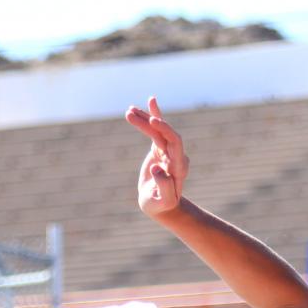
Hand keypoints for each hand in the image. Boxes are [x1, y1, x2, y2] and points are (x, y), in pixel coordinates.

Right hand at [125, 97, 188, 217]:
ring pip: (157, 130)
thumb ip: (165, 187)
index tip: (152, 121)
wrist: (162, 206)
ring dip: (144, 119)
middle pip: (164, 133)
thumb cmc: (162, 205)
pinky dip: (151, 117)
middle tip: (131, 113)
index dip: (165, 130)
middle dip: (149, 121)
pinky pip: (156, 131)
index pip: (175, 142)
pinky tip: (150, 101)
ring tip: (129, 111)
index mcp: (178, 166)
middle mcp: (175, 155)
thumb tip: (158, 168)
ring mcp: (168, 151)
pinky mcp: (160, 149)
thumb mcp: (163, 201)